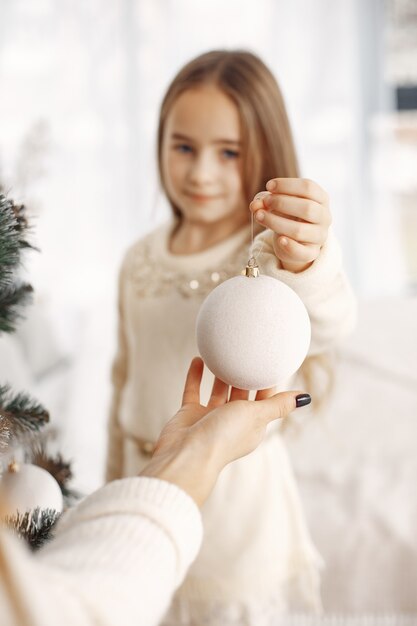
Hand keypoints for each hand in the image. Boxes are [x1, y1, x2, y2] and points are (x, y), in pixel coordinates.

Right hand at [140, 357, 309, 505]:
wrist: (187, 454)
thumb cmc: (225, 437)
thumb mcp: (257, 415)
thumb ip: (279, 405)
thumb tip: (306, 398)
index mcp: (253, 426)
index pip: (265, 400)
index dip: (267, 383)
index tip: (268, 360)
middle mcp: (233, 422)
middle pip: (241, 394)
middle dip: (244, 375)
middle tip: (245, 350)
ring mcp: (210, 418)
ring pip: (218, 391)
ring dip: (220, 374)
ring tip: (223, 352)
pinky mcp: (190, 415)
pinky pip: (194, 390)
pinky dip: (196, 376)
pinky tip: (199, 358)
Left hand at [250, 178, 330, 272]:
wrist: (295, 241)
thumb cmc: (288, 216)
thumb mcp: (278, 204)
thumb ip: (265, 201)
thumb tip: (255, 204)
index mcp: (321, 199)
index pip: (309, 187)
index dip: (287, 185)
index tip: (269, 186)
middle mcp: (324, 217)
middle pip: (307, 208)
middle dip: (282, 203)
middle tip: (265, 202)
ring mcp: (319, 236)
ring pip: (300, 230)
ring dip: (276, 222)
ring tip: (259, 216)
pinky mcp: (311, 253)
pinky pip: (302, 252)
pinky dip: (290, 246)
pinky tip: (279, 239)